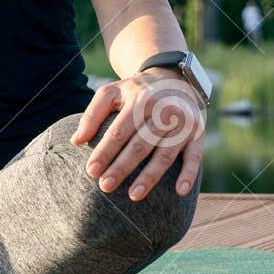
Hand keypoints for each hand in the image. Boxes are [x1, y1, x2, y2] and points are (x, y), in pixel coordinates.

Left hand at [70, 67, 204, 199]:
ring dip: (150, 177)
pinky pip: (195, 157)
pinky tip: (179, 192)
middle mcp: (163, 111)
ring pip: (164, 154)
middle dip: (122, 168)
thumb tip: (76, 141)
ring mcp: (182, 123)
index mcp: (139, 101)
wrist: (173, 77)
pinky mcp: (197, 133)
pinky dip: (189, 174)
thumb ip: (91, 115)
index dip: (104, 152)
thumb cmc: (135, 92)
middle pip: (140, 145)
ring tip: (133, 196)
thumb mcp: (111, 93)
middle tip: (105, 187)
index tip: (91, 171)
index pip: (118, 132)